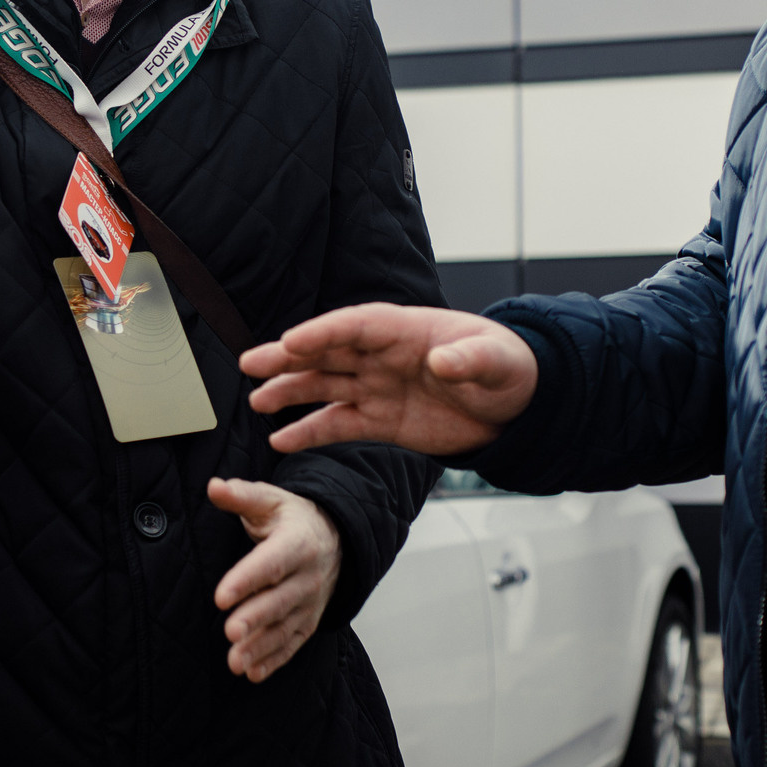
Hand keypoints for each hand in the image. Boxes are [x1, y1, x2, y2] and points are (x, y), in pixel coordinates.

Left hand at [208, 478, 341, 680]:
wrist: (335, 538)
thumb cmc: (293, 518)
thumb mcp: (270, 500)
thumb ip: (241, 496)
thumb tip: (214, 486)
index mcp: (298, 542)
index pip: (272, 562)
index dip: (247, 579)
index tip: (222, 596)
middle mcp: (309, 575)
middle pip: (280, 600)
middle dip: (255, 618)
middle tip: (230, 633)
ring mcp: (311, 602)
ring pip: (285, 628)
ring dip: (261, 647)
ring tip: (235, 662)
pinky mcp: (309, 622)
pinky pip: (293, 644)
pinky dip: (274, 660)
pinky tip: (252, 673)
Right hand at [242, 303, 537, 454]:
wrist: (515, 404)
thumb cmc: (506, 368)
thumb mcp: (496, 361)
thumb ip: (470, 359)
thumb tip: (444, 361)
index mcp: (407, 331)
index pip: (357, 326)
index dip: (324, 332)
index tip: (292, 342)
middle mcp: (384, 356)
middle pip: (328, 351)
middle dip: (289, 356)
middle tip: (252, 362)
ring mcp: (378, 387)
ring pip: (325, 386)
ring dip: (290, 392)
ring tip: (257, 401)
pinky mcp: (381, 420)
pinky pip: (338, 424)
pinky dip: (310, 432)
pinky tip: (281, 441)